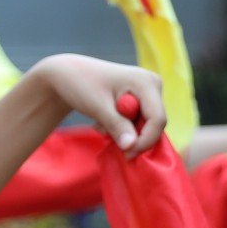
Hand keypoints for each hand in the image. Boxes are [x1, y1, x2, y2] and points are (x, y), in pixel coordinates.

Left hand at [29, 56, 166, 152]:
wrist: (69, 74)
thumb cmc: (81, 84)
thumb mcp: (97, 106)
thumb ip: (117, 125)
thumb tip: (131, 146)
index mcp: (146, 82)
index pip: (157, 119)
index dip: (145, 140)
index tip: (126, 153)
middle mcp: (153, 85)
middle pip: (154, 123)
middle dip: (132, 136)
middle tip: (104, 134)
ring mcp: (149, 92)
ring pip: (146, 125)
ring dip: (124, 132)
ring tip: (100, 124)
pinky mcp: (142, 99)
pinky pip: (139, 122)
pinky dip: (123, 128)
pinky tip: (105, 120)